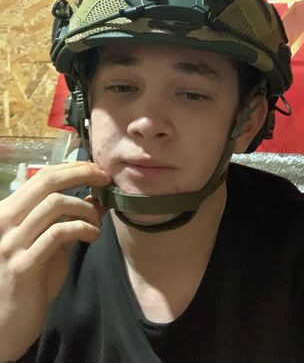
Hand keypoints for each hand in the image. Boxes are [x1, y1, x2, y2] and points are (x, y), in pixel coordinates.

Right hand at [0, 161, 109, 361]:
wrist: (6, 324)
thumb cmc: (29, 280)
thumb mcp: (49, 244)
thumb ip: (66, 220)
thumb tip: (95, 197)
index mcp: (9, 212)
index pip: (41, 176)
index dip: (73, 168)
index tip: (98, 170)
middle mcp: (4, 221)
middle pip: (46, 182)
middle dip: (81, 174)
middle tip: (105, 179)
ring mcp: (11, 243)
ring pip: (55, 204)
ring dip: (84, 208)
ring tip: (96, 222)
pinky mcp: (23, 265)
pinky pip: (58, 233)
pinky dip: (82, 228)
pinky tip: (93, 235)